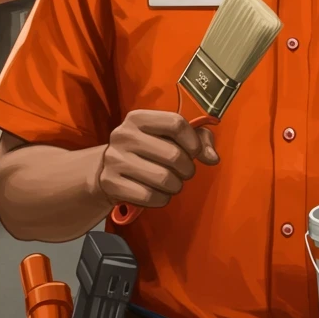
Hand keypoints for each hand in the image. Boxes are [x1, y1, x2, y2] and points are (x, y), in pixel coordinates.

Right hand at [97, 110, 218, 210]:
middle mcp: (124, 135)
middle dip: (187, 169)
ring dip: (176, 185)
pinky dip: (161, 199)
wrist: (106, 169)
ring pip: (164, 178)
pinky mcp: (110, 183)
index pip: (176, 123)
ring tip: (172, 183)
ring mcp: (115, 160)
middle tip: (184, 172)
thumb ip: (198, 139)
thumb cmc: (146, 150)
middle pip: (174, 154)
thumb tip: (213, 157)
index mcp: (138, 118)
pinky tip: (158, 193)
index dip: (193, 141)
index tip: (195, 152)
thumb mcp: (167, 137)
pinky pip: (149, 196)